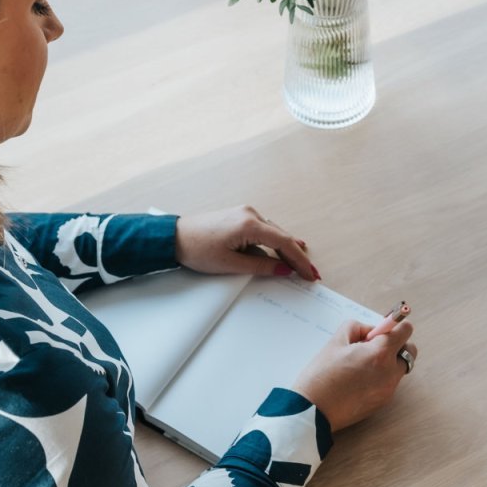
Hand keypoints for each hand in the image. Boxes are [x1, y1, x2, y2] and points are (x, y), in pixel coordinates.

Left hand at [175, 205, 319, 281]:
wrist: (175, 236)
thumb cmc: (197, 249)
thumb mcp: (230, 264)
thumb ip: (261, 266)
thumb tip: (283, 269)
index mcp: (249, 224)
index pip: (283, 243)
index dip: (299, 260)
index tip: (309, 273)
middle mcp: (250, 214)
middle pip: (282, 237)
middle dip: (298, 256)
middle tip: (312, 273)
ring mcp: (245, 212)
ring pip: (274, 232)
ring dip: (288, 249)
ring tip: (302, 264)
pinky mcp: (240, 216)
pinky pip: (264, 229)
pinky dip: (275, 241)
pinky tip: (286, 246)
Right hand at [292, 319, 416, 431]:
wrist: (313, 411)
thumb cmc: (321, 375)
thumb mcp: (336, 341)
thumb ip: (357, 328)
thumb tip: (370, 331)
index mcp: (380, 353)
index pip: (405, 330)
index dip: (395, 324)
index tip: (384, 326)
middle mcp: (390, 372)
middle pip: (409, 350)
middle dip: (396, 344)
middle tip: (373, 345)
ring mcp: (388, 390)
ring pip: (399, 367)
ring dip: (389, 361)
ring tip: (362, 364)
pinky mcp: (382, 402)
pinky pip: (389, 382)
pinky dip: (381, 376)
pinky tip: (359, 379)